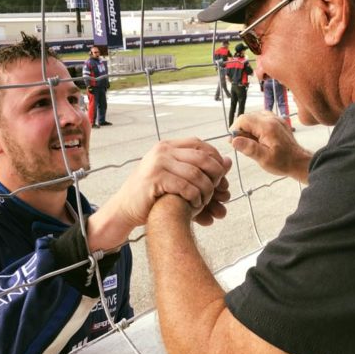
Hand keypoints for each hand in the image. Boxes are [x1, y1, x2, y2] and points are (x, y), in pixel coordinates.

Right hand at [116, 138, 230, 226]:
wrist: (125, 208)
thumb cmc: (153, 193)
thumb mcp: (176, 175)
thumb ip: (199, 168)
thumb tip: (229, 162)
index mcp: (167, 146)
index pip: (200, 144)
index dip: (215, 158)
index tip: (221, 175)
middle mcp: (162, 151)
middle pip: (202, 158)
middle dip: (215, 175)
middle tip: (219, 190)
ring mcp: (158, 164)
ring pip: (196, 174)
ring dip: (206, 190)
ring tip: (206, 201)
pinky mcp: (155, 180)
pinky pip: (185, 187)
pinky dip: (195, 198)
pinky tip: (195, 206)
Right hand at [230, 111, 311, 182]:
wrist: (299, 162)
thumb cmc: (283, 163)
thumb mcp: (264, 159)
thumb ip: (249, 148)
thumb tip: (234, 140)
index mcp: (267, 127)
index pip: (243, 119)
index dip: (234, 129)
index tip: (233, 141)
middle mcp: (271, 119)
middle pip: (248, 117)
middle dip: (241, 129)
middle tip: (240, 144)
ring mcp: (275, 119)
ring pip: (254, 117)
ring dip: (248, 128)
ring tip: (249, 142)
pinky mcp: (277, 122)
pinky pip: (261, 119)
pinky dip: (256, 127)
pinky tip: (257, 138)